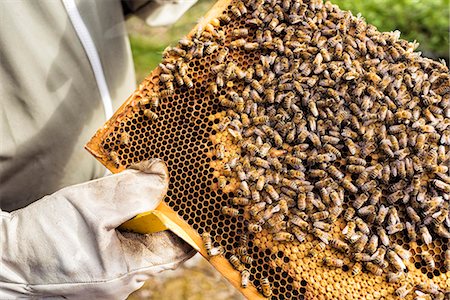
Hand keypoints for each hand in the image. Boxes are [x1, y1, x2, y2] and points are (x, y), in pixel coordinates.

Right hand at [0, 159, 194, 298]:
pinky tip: (109, 210)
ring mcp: (111, 279)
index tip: (185, 193)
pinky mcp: (99, 272)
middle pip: (160, 242)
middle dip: (157, 211)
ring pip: (141, 241)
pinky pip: (123, 246)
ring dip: (138, 215)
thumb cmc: (39, 239)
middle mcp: (124, 281)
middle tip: (148, 183)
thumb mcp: (90, 205)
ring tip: (123, 194)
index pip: (179, 246)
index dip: (185, 217)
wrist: (2, 259)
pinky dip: (123, 224)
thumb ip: (133, 189)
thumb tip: (162, 176)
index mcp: (129, 271)